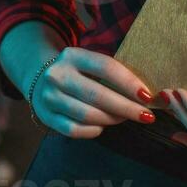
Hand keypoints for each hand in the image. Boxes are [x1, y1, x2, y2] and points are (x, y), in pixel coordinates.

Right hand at [29, 47, 156, 138]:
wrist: (39, 77)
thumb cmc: (77, 71)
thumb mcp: (89, 62)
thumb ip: (112, 73)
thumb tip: (146, 93)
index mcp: (73, 55)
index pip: (106, 67)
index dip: (129, 82)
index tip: (147, 96)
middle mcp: (57, 75)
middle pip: (98, 95)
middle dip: (126, 107)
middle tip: (146, 116)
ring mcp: (49, 97)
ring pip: (87, 115)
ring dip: (112, 119)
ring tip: (125, 118)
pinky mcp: (46, 116)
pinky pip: (74, 130)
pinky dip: (93, 130)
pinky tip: (103, 126)